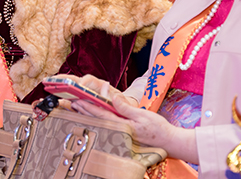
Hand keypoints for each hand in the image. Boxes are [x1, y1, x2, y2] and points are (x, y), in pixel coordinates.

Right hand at [52, 74, 137, 107]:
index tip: (78, 86)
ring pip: (71, 88)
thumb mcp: (126, 103)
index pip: (90, 80)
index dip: (83, 82)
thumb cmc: (125, 106)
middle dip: (63, 79)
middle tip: (51, 79)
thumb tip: (106, 88)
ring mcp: (86, 94)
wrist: (126, 110)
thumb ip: (118, 100)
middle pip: (76, 80)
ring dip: (59, 86)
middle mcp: (92, 88)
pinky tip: (54, 99)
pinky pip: (72, 100)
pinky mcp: (84, 102)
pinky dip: (62, 99)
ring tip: (48, 85)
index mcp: (102, 86)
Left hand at [72, 93, 196, 162]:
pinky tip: (92, 114)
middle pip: (98, 118)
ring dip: (88, 114)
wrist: (170, 142)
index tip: (77, 100)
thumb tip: (112, 98)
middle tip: (70, 102)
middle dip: (84, 110)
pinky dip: (98, 118)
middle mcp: (119, 129)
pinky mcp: (124, 132)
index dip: (88, 107)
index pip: (102, 114)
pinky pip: (108, 123)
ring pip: (101, 121)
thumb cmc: (158, 129)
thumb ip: (126, 108)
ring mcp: (121, 132)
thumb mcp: (143, 115)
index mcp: (123, 125)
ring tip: (76, 107)